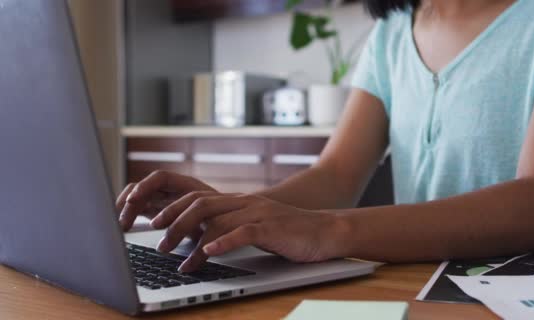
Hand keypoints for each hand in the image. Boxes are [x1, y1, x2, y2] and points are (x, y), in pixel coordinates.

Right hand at [115, 170, 216, 231]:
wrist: (231, 228)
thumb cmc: (226, 223)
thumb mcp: (214, 225)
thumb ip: (198, 226)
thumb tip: (183, 237)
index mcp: (187, 186)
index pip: (160, 178)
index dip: (145, 187)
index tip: (132, 201)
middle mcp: (173, 190)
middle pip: (144, 188)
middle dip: (130, 202)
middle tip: (121, 223)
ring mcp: (165, 200)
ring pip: (139, 199)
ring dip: (127, 210)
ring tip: (121, 227)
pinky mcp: (159, 212)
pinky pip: (140, 209)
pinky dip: (131, 216)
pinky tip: (124, 227)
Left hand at [150, 193, 351, 271]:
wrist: (325, 230)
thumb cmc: (289, 232)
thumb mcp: (255, 225)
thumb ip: (231, 227)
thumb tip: (201, 241)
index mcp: (239, 201)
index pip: (197, 198)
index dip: (172, 209)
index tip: (154, 224)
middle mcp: (245, 202)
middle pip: (201, 205)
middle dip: (174, 223)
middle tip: (159, 244)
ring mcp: (259, 213)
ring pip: (218, 220)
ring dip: (194, 242)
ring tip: (181, 261)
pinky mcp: (272, 228)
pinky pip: (244, 233)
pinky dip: (224, 243)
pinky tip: (210, 253)